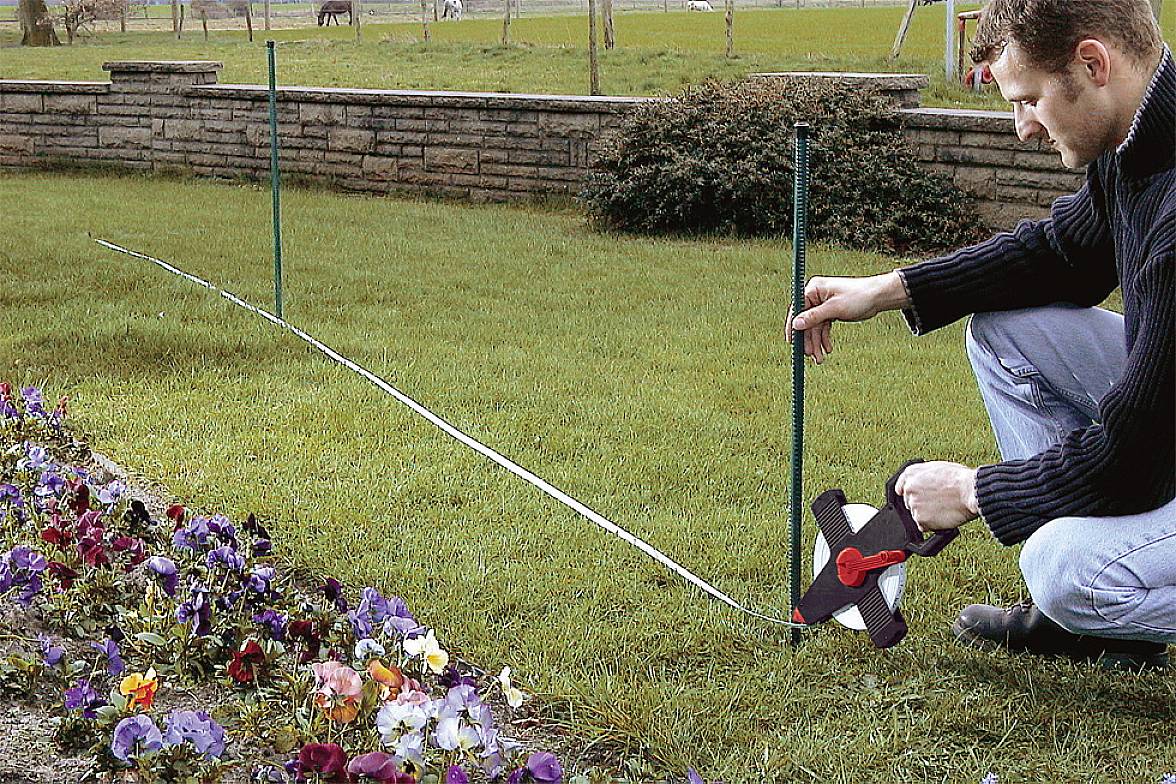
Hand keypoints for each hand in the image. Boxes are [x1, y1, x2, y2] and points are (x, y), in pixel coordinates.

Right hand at [785, 272, 907, 364]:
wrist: (878, 297)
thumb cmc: (859, 296)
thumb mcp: (835, 308)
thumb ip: (814, 316)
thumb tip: (796, 324)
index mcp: (813, 289)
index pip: (797, 309)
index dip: (794, 327)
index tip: (793, 342)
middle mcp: (816, 296)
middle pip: (806, 321)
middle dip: (809, 340)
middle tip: (811, 355)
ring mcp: (823, 305)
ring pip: (815, 327)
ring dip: (816, 342)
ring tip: (820, 357)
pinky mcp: (830, 312)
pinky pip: (823, 327)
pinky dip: (824, 338)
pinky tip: (827, 348)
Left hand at [894, 461, 979, 530]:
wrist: (970, 491)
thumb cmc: (960, 479)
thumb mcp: (938, 468)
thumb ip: (924, 476)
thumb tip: (920, 483)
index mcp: (912, 473)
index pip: (901, 486)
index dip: (909, 493)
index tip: (913, 497)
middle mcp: (909, 488)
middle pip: (909, 502)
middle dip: (921, 504)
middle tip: (938, 503)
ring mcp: (914, 505)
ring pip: (916, 514)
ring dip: (927, 515)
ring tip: (943, 508)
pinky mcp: (920, 519)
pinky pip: (923, 526)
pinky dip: (932, 525)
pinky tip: (943, 517)